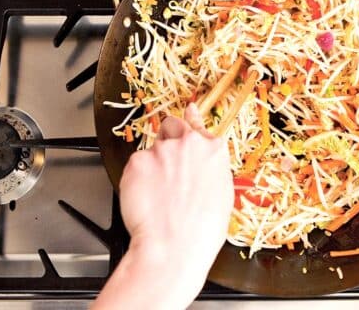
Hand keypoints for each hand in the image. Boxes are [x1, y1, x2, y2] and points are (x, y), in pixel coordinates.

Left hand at [93, 103, 232, 308]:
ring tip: (157, 194)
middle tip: (166, 164)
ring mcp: (161, 150)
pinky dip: (137, 178)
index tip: (188, 112)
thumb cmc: (202, 230)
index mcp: (213, 150)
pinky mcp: (137, 162)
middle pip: (172, 126)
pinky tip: (145, 198)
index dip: (190, 120)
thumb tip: (205, 163)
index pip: (198, 123)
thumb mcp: (223, 194)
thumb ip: (212, 167)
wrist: (174, 245)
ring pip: (152, 149)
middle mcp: (188, 144)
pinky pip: (135, 165)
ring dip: (153, 164)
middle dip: (168, 138)